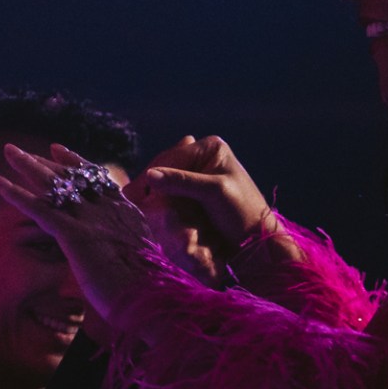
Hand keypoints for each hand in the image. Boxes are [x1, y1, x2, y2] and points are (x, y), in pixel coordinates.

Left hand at [0, 141, 194, 315]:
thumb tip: (122, 251)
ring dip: (28, 166)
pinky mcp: (75, 234)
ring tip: (8, 151)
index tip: (57, 150)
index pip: (96, 179)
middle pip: (71, 176)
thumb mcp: (141, 258)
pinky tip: (0, 183)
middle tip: (21, 151)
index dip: (75, 163)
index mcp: (126, 212)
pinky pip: (39, 209)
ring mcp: (91, 219)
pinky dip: (17, 195)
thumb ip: (127, 246)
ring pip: (54, 185)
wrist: (154, 299)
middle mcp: (108, 208)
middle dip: (44, 161)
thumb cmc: (149, 289)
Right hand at [138, 135, 274, 257]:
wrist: (257, 240)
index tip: (132, 193)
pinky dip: (162, 200)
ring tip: (139, 205)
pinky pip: (173, 192)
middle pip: (167, 168)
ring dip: (154, 193)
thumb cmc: (242, 213)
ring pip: (167, 181)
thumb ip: (181, 181)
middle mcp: (204, 157)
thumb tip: (150, 175)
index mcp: (211, 149)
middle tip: (130, 199)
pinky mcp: (198, 192)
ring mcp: (200, 174)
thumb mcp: (212, 192)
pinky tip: (152, 208)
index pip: (171, 157)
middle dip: (150, 184)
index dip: (150, 174)